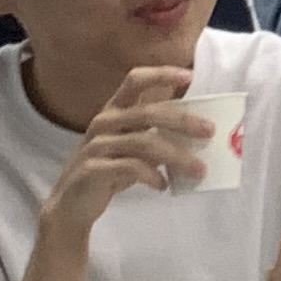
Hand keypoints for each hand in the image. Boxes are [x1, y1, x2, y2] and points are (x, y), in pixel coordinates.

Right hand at [39, 64, 215, 243]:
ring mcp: (96, 144)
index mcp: (114, 110)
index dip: (161, 74)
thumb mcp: (132, 148)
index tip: (190, 75)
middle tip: (209, 132)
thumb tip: (198, 129)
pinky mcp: (92, 169)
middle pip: (148, 111)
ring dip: (177, 156)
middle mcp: (104, 122)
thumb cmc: (109, 170)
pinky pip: (130, 167)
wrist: (71, 206)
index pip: (135, 80)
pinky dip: (152, 175)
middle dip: (183, 120)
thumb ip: (155, 134)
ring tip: (199, 170)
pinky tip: (164, 185)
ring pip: (144, 142)